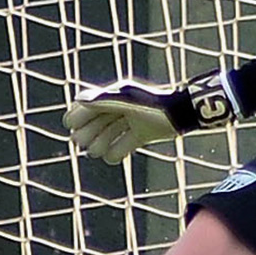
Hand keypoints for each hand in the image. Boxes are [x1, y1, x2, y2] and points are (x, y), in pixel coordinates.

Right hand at [63, 72, 235, 164]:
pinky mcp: (142, 135)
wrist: (183, 115)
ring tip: (96, 152)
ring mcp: (132, 122)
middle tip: (82, 143)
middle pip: (96, 122)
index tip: (72, 126)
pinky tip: (112, 158)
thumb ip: (103, 101)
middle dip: (88, 132)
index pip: (88, 106)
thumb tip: (79, 100)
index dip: (78, 116)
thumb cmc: (154, 105)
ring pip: (109, 135)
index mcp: (114, 96)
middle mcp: (121, 108)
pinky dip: (116, 153)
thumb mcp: (127, 102)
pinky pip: (124, 146)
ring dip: (100, 144)